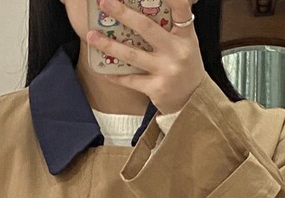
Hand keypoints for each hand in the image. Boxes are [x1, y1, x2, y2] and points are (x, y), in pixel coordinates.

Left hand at [87, 0, 205, 114]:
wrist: (193, 100)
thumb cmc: (185, 65)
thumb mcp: (186, 42)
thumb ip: (175, 24)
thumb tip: (159, 2)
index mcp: (185, 35)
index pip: (180, 9)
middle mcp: (176, 51)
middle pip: (146, 28)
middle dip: (123, 14)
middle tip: (104, 2)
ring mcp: (166, 71)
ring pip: (132, 55)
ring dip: (109, 45)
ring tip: (91, 36)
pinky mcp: (156, 89)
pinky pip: (130, 80)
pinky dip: (115, 75)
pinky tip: (102, 68)